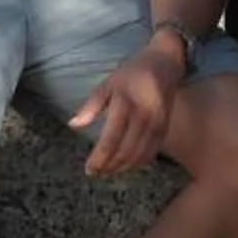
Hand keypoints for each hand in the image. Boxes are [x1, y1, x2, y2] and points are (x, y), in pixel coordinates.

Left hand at [70, 37, 181, 175]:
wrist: (165, 63)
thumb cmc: (133, 73)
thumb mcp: (108, 84)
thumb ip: (91, 106)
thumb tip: (73, 125)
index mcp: (125, 104)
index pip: (111, 139)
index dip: (99, 158)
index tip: (89, 169)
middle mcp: (144, 116)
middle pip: (126, 151)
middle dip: (109, 166)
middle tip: (96, 173)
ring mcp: (157, 124)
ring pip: (140, 155)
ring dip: (123, 168)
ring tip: (108, 172)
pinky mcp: (165, 128)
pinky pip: (152, 152)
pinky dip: (138, 163)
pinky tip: (127, 165)